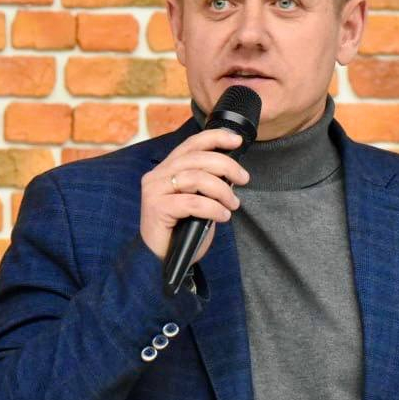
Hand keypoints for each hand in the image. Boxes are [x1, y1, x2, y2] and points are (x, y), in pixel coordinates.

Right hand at [140, 128, 249, 263]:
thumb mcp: (199, 202)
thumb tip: (232, 173)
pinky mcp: (156, 208)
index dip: (215, 138)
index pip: (191, 145)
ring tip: (232, 204)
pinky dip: (212, 208)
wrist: (161, 262)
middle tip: (243, 179)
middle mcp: (157, 176)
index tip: (236, 141)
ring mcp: (154, 191)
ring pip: (196, 178)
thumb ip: (208, 184)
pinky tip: (222, 217)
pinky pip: (192, 202)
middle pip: (197, 158)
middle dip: (226, 165)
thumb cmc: (181, 232)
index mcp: (166, 170)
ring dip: (221, 190)